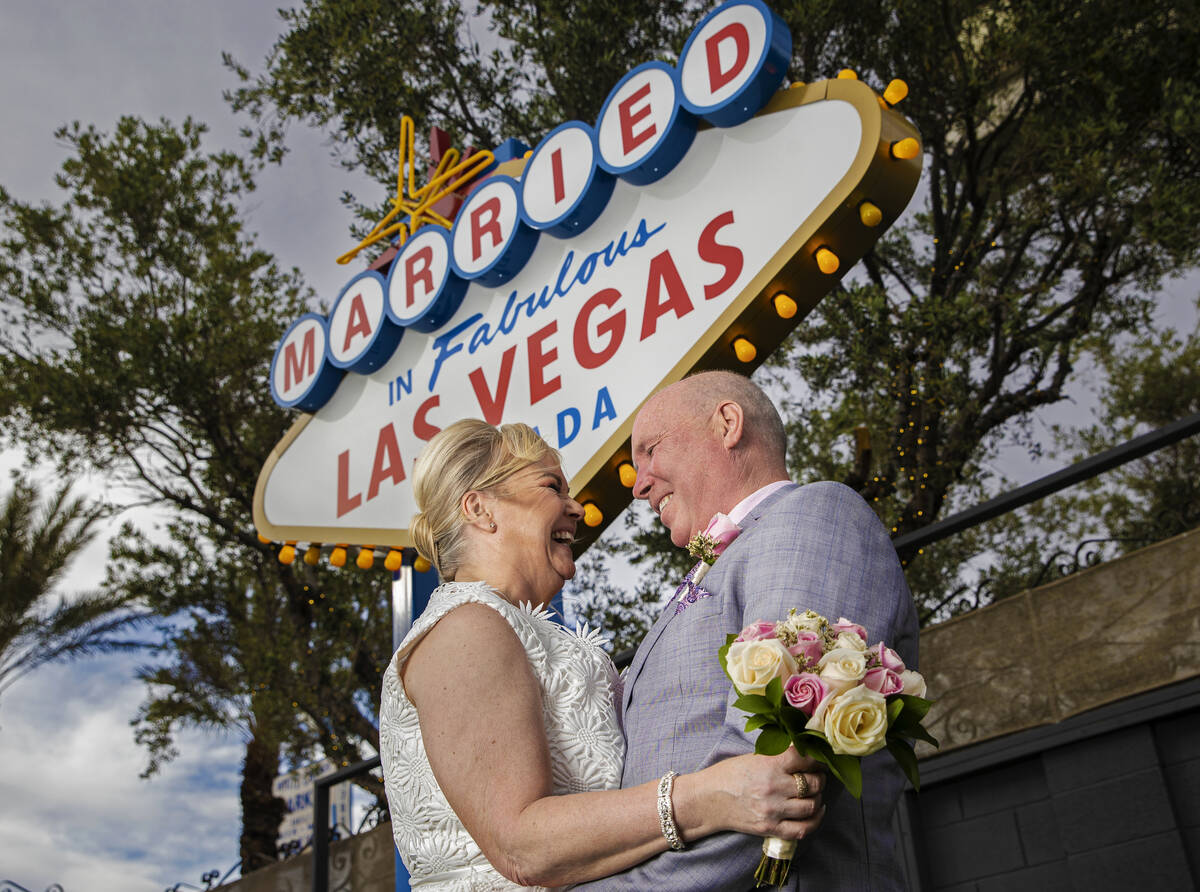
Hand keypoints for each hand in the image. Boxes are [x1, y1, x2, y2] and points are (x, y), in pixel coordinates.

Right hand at [681, 746, 824, 840]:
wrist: (708, 800)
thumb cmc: (730, 775)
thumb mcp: (755, 758)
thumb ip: (780, 757)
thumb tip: (806, 753)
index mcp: (769, 764)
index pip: (805, 758)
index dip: (817, 758)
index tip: (819, 758)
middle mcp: (773, 787)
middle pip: (813, 784)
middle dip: (819, 779)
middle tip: (817, 776)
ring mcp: (772, 810)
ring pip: (811, 806)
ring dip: (817, 798)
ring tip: (814, 793)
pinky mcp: (770, 829)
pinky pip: (803, 829)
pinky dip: (815, 821)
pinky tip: (816, 811)